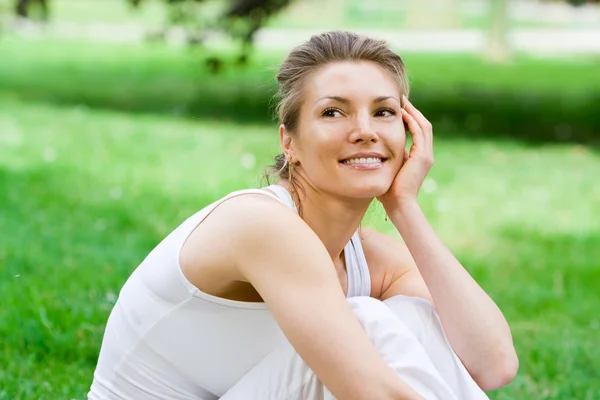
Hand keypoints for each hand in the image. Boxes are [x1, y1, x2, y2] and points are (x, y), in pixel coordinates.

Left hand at [377, 95, 433, 211]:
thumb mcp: (388, 168)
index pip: (417, 132)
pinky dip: (412, 121)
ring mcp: (426, 155)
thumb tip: (375, 148)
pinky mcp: (422, 156)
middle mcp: (426, 155)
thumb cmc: (389, 191)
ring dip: (413, 113)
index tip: (398, 109)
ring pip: (424, 126)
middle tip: (402, 100)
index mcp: (419, 158)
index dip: (409, 119)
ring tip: (403, 102)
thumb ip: (387, 157)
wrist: (398, 204)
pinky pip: (419, 132)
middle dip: (413, 111)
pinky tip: (402, 113)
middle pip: (423, 125)